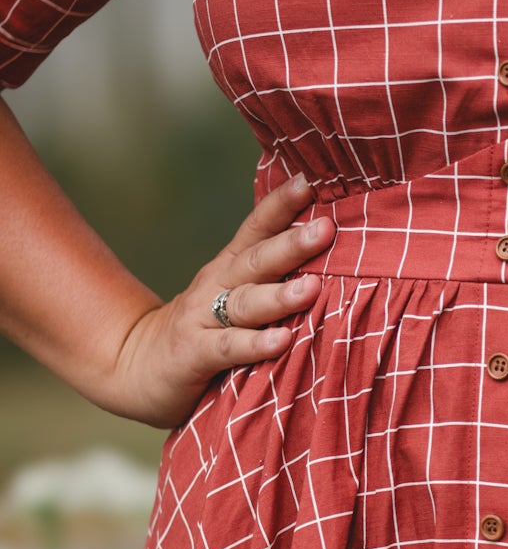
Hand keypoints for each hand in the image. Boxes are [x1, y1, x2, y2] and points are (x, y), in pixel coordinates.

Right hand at [106, 175, 334, 426]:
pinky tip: (283, 341)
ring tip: (312, 288)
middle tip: (326, 229)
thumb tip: (329, 256)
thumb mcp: (235, 297)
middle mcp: (217, 285)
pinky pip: (229, 347)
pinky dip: (255, 344)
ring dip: (279, 295)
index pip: (257, 228)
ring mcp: (203, 318)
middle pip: (256, 259)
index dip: (280, 204)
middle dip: (292, 243)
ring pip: (245, 302)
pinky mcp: (194, 354)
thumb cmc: (205, 331)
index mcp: (231, 267)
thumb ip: (271, 279)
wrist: (137, 366)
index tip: (310, 182)